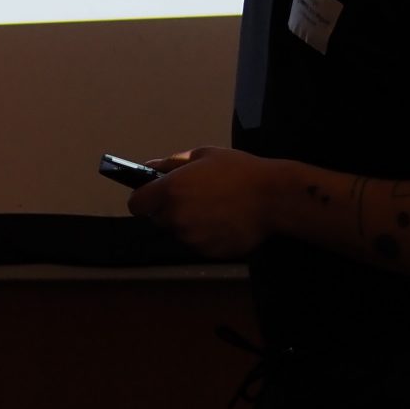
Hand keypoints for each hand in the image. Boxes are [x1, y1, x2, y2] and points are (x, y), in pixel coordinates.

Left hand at [127, 147, 287, 258]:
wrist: (272, 198)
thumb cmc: (238, 170)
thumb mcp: (203, 155)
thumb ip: (172, 163)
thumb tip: (149, 167)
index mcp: (170, 191)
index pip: (137, 205)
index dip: (143, 198)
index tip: (154, 194)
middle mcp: (176, 218)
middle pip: (157, 219)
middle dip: (168, 209)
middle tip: (193, 196)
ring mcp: (191, 238)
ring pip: (178, 232)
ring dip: (187, 222)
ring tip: (213, 207)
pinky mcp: (207, 252)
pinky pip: (197, 243)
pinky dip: (204, 235)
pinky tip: (223, 221)